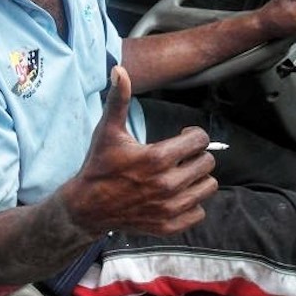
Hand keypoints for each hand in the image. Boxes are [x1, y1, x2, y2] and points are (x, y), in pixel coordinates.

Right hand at [64, 66, 216, 236]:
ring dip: (197, 178)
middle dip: (196, 155)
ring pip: (208, 187)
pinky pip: (199, 212)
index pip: (200, 140)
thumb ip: (119, 99)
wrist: (87, 207)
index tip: (182, 135)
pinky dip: (191, 203)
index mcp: (157, 158)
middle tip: (179, 155)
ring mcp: (169, 208)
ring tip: (180, 174)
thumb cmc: (99, 165)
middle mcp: (167, 184)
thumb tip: (120, 70)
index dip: (192, 133)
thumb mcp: (108, 130)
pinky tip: (175, 195)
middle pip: (207, 162)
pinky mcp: (168, 226)